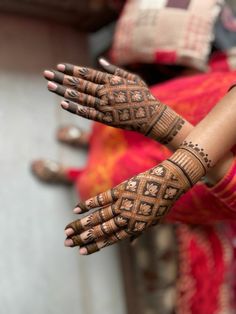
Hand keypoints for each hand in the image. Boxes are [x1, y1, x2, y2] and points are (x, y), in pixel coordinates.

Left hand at [44, 59, 184, 143]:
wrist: (151, 116)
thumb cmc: (143, 95)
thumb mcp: (132, 78)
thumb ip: (115, 70)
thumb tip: (101, 60)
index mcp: (112, 81)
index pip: (87, 73)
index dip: (72, 70)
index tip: (59, 66)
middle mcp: (106, 92)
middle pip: (80, 84)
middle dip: (62, 78)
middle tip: (46, 74)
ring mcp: (105, 106)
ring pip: (80, 97)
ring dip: (63, 92)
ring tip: (50, 86)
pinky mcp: (106, 119)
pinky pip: (87, 113)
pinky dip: (75, 108)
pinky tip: (63, 103)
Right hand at [64, 158, 189, 254]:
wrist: (170, 182)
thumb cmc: (161, 203)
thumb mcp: (153, 221)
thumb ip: (139, 232)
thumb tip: (132, 245)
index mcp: (134, 227)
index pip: (110, 239)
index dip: (94, 245)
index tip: (81, 251)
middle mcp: (127, 218)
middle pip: (101, 229)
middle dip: (83, 237)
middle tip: (67, 242)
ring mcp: (123, 203)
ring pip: (99, 216)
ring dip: (82, 223)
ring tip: (68, 230)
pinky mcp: (121, 190)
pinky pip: (102, 198)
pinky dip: (89, 204)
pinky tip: (76, 209)